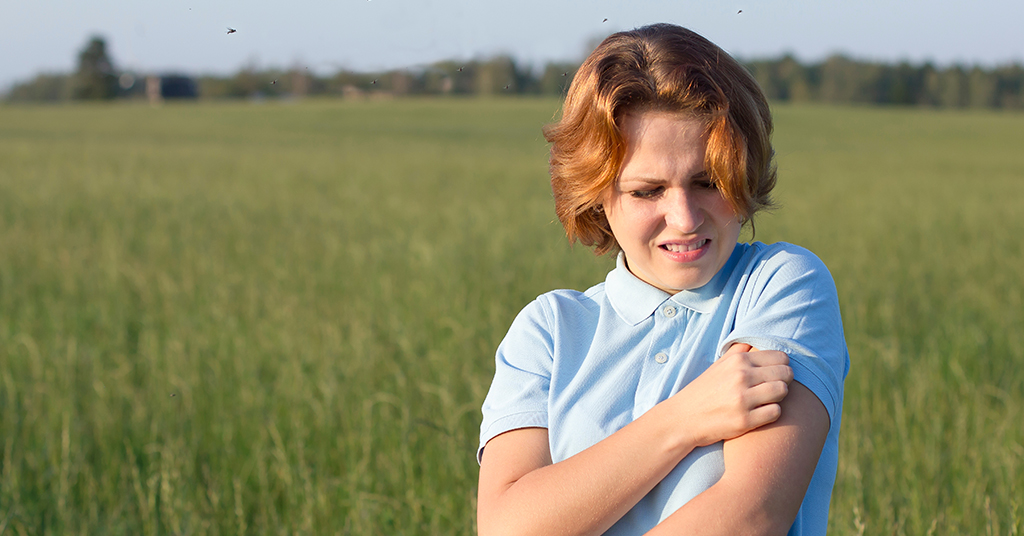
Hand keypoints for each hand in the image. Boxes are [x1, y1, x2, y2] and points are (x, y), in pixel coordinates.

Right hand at [667, 343, 792, 446]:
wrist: (683, 419)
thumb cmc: (704, 391)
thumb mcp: (718, 365)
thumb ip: (738, 352)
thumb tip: (755, 341)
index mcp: (737, 360)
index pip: (780, 357)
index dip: (782, 366)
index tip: (774, 374)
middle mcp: (741, 376)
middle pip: (786, 373)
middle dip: (784, 381)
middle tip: (773, 389)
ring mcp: (743, 399)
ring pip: (783, 391)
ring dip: (779, 397)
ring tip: (767, 400)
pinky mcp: (744, 420)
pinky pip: (775, 412)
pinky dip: (771, 413)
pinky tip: (760, 413)